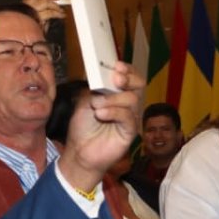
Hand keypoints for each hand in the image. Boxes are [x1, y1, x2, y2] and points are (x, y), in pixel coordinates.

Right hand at [22, 0, 64, 28]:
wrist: (29, 38)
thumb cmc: (33, 26)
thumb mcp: (36, 13)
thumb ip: (41, 4)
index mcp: (24, 3)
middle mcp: (26, 6)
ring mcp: (31, 12)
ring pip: (44, 2)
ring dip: (54, 5)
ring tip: (59, 8)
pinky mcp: (37, 19)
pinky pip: (49, 13)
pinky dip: (57, 13)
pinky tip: (61, 14)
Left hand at [58, 62, 144, 192]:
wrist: (80, 152)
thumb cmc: (83, 127)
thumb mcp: (85, 100)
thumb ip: (96, 87)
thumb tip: (104, 74)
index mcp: (117, 93)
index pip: (130, 76)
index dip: (127, 69)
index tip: (117, 66)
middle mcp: (126, 104)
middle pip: (139, 85)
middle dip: (128, 78)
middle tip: (116, 79)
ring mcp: (130, 117)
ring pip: (132, 99)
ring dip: (112, 98)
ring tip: (96, 105)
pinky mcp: (130, 131)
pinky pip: (128, 117)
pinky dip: (114, 111)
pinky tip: (100, 113)